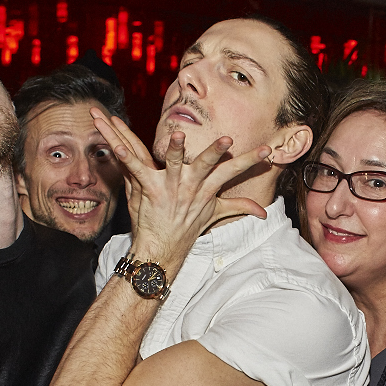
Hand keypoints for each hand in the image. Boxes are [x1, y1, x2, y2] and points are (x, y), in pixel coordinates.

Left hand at [90, 109, 270, 276]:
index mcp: (205, 188)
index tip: (267, 150)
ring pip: (173, 163)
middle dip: (216, 152)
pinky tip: (118, 146)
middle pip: (206, 164)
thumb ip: (238, 206)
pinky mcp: (148, 190)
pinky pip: (136, 169)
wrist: (161, 248)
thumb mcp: (214, 214)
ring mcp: (169, 188)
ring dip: (174, 150)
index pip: (232, 171)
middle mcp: (190, 187)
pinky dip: (126, 158)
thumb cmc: (186, 227)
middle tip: (228, 140)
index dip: (250, 161)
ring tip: (177, 136)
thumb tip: (264, 211)